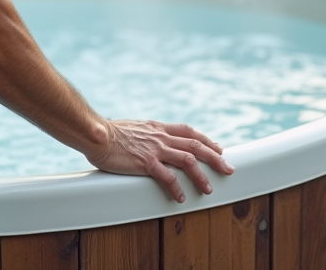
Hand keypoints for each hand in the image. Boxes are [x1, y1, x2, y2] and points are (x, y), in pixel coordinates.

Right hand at [85, 120, 234, 202]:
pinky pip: (167, 177)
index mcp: (159, 127)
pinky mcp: (146, 162)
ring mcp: (155, 149)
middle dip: (215, 158)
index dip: (206, 140)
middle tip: (228, 168)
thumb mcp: (135, 128)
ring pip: (188, 161)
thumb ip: (147, 134)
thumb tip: (151, 140)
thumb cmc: (110, 133)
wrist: (96, 134)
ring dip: (201, 176)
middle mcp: (161, 137)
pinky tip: (181, 198)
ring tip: (209, 189)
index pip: (189, 131)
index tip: (218, 148)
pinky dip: (177, 188)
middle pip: (196, 145)